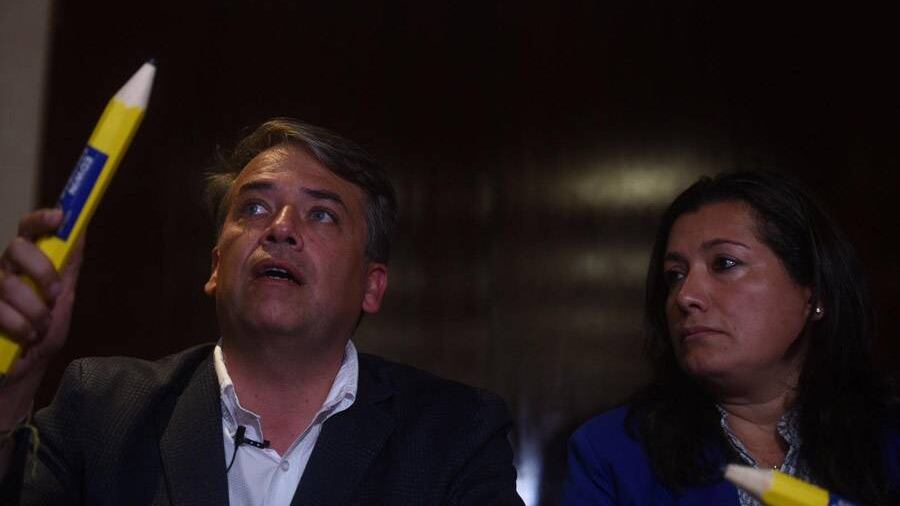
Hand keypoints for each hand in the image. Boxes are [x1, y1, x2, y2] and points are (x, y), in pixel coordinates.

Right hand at [0, 209, 83, 387]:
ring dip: (33, 310)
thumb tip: (80, 231)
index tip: (59, 217)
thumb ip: (69, 266)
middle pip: (16, 248)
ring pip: (7, 282)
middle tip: (55, 294)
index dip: (41, 219)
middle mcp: (4, 270)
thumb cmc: (43, 333)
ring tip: (40, 328)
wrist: (25, 371)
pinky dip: (17, 326)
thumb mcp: (64, 298)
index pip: (28, 230)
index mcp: (27, 263)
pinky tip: (24, 337)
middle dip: (42, 271)